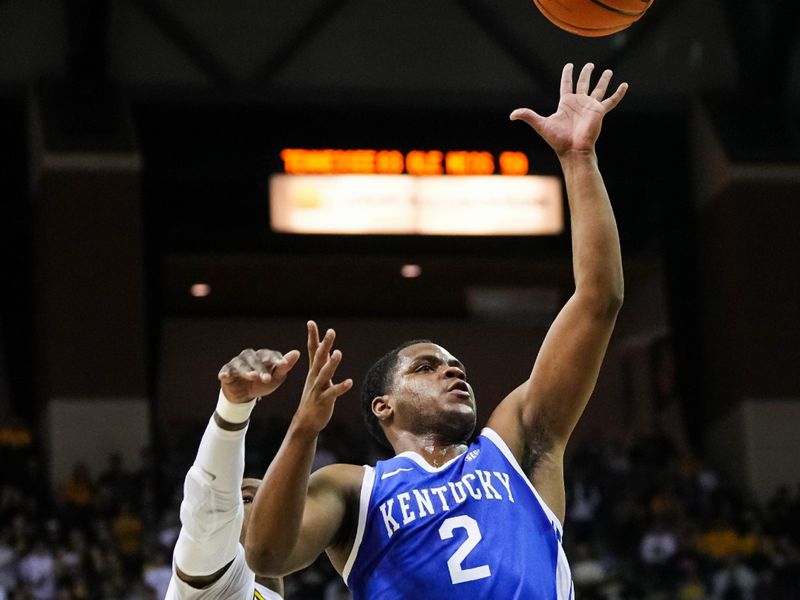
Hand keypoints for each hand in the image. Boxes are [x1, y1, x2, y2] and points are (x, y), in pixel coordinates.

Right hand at [218, 348, 300, 403]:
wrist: (245, 396)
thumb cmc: (262, 384)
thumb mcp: (276, 378)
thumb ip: (284, 367)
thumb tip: (297, 352)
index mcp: (263, 356)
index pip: (270, 355)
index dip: (276, 359)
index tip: (283, 364)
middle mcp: (250, 356)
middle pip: (255, 360)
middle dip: (261, 369)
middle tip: (267, 379)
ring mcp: (237, 363)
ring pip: (241, 364)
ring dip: (246, 370)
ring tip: (252, 376)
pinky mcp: (226, 371)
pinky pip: (226, 370)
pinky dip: (225, 373)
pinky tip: (225, 376)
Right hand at [292, 321, 352, 434]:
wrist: (305, 422)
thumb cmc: (315, 399)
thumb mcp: (318, 379)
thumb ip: (323, 364)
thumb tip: (330, 350)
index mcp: (313, 371)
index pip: (312, 350)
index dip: (312, 336)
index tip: (311, 322)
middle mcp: (314, 377)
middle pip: (319, 358)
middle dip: (325, 344)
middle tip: (331, 331)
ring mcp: (318, 389)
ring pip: (325, 374)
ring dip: (331, 364)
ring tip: (338, 353)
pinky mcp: (323, 401)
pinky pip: (333, 393)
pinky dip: (341, 387)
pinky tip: (349, 382)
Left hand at [510, 63, 627, 155]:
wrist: (573, 150)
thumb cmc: (558, 139)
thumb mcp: (540, 124)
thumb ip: (527, 116)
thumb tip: (511, 115)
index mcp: (566, 103)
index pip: (566, 85)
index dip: (567, 74)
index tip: (569, 65)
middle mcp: (579, 103)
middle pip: (583, 84)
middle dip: (586, 74)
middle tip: (590, 64)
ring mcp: (590, 107)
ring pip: (598, 89)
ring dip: (603, 80)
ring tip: (608, 71)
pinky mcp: (599, 112)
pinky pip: (611, 101)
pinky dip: (618, 94)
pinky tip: (625, 85)